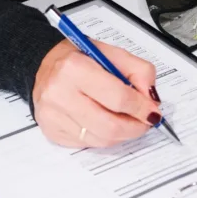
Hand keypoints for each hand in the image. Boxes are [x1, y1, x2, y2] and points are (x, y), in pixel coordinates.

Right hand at [33, 39, 161, 147]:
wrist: (44, 64)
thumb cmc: (79, 58)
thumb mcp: (111, 53)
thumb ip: (138, 71)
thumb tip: (151, 99)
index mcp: (74, 67)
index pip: (117, 97)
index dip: (141, 107)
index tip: (153, 111)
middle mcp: (59, 93)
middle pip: (109, 125)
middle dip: (135, 127)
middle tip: (145, 121)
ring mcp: (53, 116)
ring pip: (100, 139)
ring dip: (122, 134)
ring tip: (128, 121)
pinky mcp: (51, 131)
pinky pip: (88, 144)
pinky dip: (104, 137)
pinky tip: (105, 122)